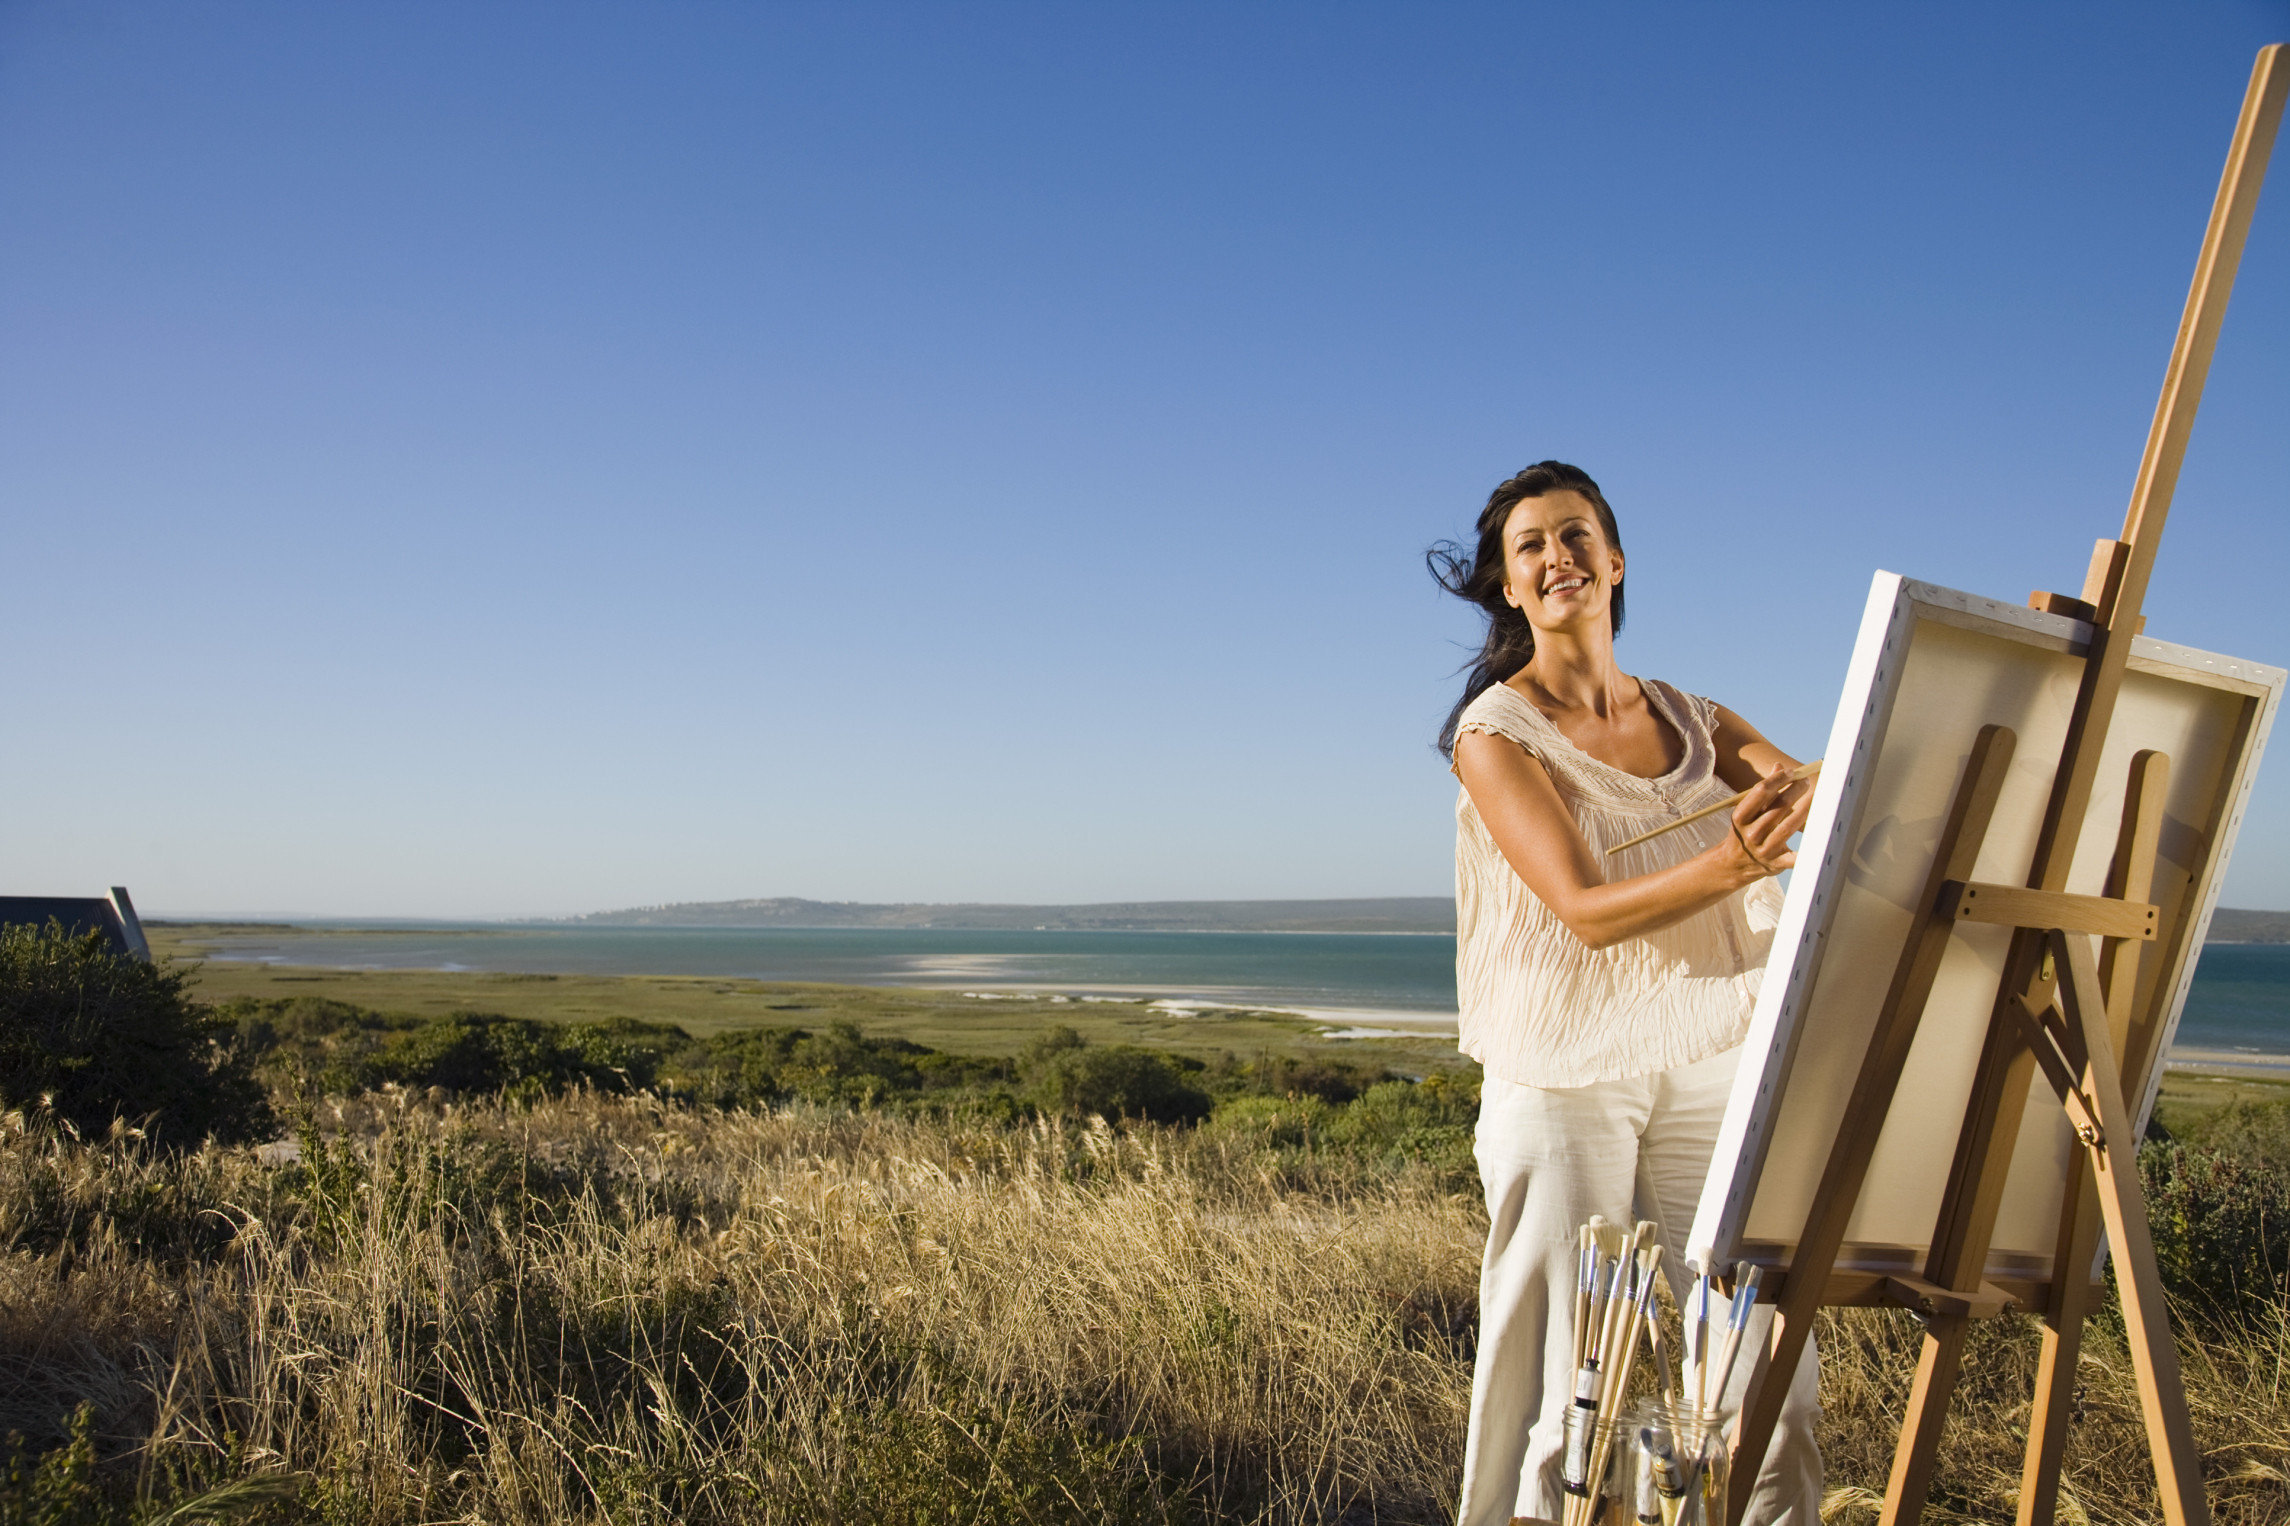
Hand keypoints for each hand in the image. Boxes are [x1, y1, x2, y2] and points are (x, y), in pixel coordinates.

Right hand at [1725, 763, 1812, 879]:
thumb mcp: (1747, 811)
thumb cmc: (1745, 831)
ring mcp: (1764, 849)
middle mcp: (1751, 833)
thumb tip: (1780, 766)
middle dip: (1795, 790)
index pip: (1761, 791)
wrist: (1734, 864)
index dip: (1778, 778)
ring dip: (1805, 810)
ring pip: (1788, 826)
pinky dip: (1807, 854)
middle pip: (1778, 806)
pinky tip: (1821, 843)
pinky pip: (1795, 858)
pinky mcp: (1776, 863)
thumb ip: (1764, 791)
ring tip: (1815, 798)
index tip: (1792, 772)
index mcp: (1741, 817)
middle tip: (1806, 781)